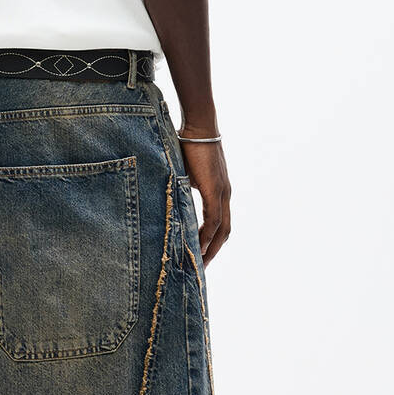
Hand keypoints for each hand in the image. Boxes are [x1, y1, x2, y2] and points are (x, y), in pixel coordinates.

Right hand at [178, 132, 230, 266]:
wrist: (197, 126)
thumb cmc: (187, 144)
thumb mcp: (184, 173)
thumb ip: (182, 188)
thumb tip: (168, 199)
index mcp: (219, 191)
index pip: (219, 223)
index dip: (212, 241)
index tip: (201, 254)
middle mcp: (225, 194)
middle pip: (224, 231)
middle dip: (213, 251)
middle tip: (201, 267)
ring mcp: (223, 192)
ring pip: (221, 229)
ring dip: (211, 248)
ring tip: (200, 263)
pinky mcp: (215, 190)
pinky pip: (214, 219)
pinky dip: (208, 235)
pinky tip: (199, 248)